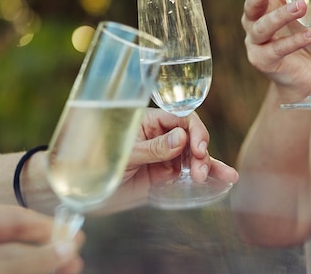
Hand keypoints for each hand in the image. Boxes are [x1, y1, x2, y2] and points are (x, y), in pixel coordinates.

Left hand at [103, 108, 238, 210]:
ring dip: (208, 164)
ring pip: (195, 155)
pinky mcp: (166, 174)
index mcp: (149, 121)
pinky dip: (208, 174)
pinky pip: (190, 172)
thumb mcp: (125, 154)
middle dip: (201, 152)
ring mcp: (165, 155)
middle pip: (192, 136)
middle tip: (200, 171)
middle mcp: (160, 135)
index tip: (199, 148)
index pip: (181, 118)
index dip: (194, 131)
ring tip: (222, 176)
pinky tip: (226, 177)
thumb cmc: (97, 162)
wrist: (84, 191)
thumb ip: (153, 148)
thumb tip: (182, 138)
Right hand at [242, 0, 310, 90]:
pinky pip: (276, 49)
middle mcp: (253, 20)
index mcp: (263, 3)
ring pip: (261, 26)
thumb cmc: (306, 37)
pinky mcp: (262, 60)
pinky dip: (295, 41)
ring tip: (303, 6)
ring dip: (281, 14)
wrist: (303, 76)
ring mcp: (255, 42)